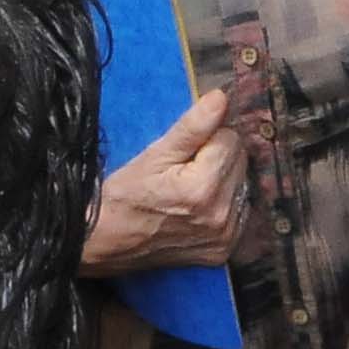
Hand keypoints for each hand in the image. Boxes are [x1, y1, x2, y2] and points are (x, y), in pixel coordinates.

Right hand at [83, 90, 245, 273]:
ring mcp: (225, 237)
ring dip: (224, 179)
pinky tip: (199, 205)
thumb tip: (221, 98)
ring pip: (243, 184)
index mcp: (203, 188)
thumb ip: (192, 127)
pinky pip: (240, 211)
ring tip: (190, 188)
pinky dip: (225, 203)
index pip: (231, 139)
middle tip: (185, 168)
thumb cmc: (123, 196)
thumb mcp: (153, 155)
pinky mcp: (224, 251)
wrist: (105, 243)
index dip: (208, 137)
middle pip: (241, 161)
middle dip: (218, 156)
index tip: (184, 150)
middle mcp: (220, 215)